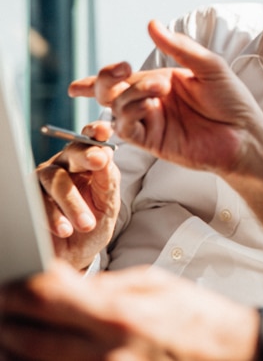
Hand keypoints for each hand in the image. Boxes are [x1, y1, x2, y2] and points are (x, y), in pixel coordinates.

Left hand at [0, 260, 257, 360]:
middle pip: (27, 337)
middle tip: (3, 299)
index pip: (46, 296)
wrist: (230, 353)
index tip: (9, 276)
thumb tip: (56, 283)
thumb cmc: (194, 315)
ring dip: (15, 345)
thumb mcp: (151, 283)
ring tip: (14, 327)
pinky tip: (36, 351)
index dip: (17, 285)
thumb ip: (101, 286)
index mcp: (118, 314)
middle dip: (7, 316)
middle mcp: (105, 353)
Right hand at [36, 120, 120, 269]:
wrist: (76, 254)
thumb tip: (106, 155)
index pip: (90, 139)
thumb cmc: (95, 223)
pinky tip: (65, 229)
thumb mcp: (108, 203)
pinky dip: (53, 216)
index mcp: (88, 161)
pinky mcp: (29, 199)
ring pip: (55, 178)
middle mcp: (64, 165)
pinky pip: (38, 201)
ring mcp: (44, 180)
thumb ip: (108, 179)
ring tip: (86, 224)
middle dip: (86, 155)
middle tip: (99, 161)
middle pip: (72, 152)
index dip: (95, 131)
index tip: (103, 132)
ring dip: (72, 202)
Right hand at [69, 19, 262, 173]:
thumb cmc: (232, 100)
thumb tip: (152, 24)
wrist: (245, 134)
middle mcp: (152, 101)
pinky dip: (130, 114)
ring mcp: (152, 122)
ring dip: (131, 93)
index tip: (114, 69)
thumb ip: (179, 47)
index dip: (105, 74)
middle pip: (110, 92)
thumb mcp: (208, 66)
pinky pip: (128, 130)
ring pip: (117, 108)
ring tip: (160, 87)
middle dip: (105, 80)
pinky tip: (150, 105)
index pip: (123, 77)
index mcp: (162, 81)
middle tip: (122, 70)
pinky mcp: (154, 142)